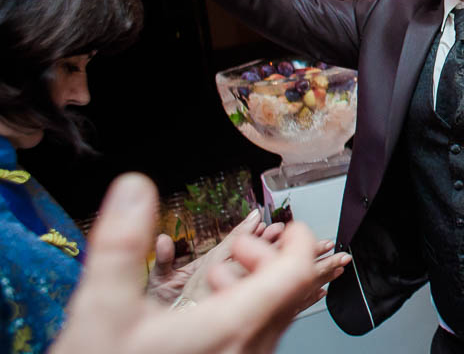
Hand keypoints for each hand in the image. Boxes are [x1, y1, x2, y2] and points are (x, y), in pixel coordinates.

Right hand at [51, 174, 328, 353]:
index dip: (298, 240)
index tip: (284, 224)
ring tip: (210, 280)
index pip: (296, 273)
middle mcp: (250, 350)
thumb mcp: (101, 310)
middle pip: (291, 292)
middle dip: (268, 258)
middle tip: (235, 250)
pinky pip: (260, 337)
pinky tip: (202, 313)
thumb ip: (121, 245)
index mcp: (231, 327)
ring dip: (254, 287)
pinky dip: (245, 313)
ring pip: (276, 317)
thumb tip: (134, 189)